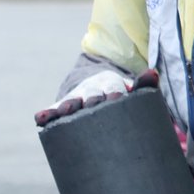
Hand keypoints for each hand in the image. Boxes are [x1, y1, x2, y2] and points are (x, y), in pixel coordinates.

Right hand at [35, 69, 159, 126]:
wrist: (97, 84)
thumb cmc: (122, 95)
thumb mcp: (135, 89)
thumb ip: (146, 86)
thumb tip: (153, 75)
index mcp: (113, 83)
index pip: (114, 87)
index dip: (115, 92)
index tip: (116, 99)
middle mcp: (93, 88)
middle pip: (92, 95)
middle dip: (92, 101)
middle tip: (91, 107)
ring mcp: (76, 97)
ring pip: (71, 101)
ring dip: (68, 106)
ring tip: (65, 112)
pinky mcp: (62, 106)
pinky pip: (53, 109)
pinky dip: (47, 113)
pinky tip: (40, 118)